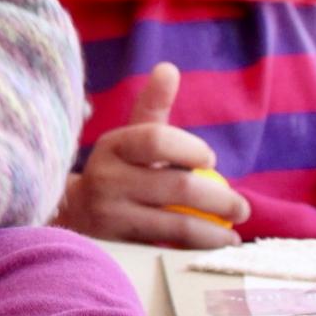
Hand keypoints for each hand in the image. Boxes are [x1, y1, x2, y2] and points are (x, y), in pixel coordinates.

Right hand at [54, 62, 249, 246]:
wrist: (74, 212)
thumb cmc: (118, 169)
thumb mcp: (130, 138)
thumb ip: (152, 106)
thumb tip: (169, 68)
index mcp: (114, 146)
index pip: (156, 139)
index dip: (190, 148)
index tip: (210, 158)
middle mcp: (107, 178)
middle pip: (175, 184)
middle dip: (219, 197)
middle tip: (241, 206)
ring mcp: (111, 214)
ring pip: (176, 222)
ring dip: (215, 228)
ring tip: (234, 231)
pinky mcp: (118, 245)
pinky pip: (168, 246)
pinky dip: (198, 247)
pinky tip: (217, 245)